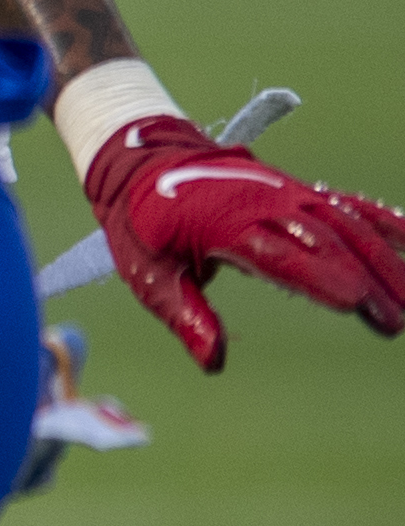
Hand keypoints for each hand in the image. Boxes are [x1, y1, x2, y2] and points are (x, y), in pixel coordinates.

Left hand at [79, 111, 404, 371]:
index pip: (278, 254)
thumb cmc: (145, 227)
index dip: (318, 276)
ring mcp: (287, 194)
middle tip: (394, 322)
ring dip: (383, 260)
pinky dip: (383, 221)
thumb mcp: (148, 275)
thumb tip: (214, 362)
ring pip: (347, 225)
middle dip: (365, 280)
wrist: (145, 163)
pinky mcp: (301, 192)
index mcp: (221, 224)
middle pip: (325, 242)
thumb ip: (186, 316)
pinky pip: (349, 205)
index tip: (354, 303)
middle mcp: (263, 204)